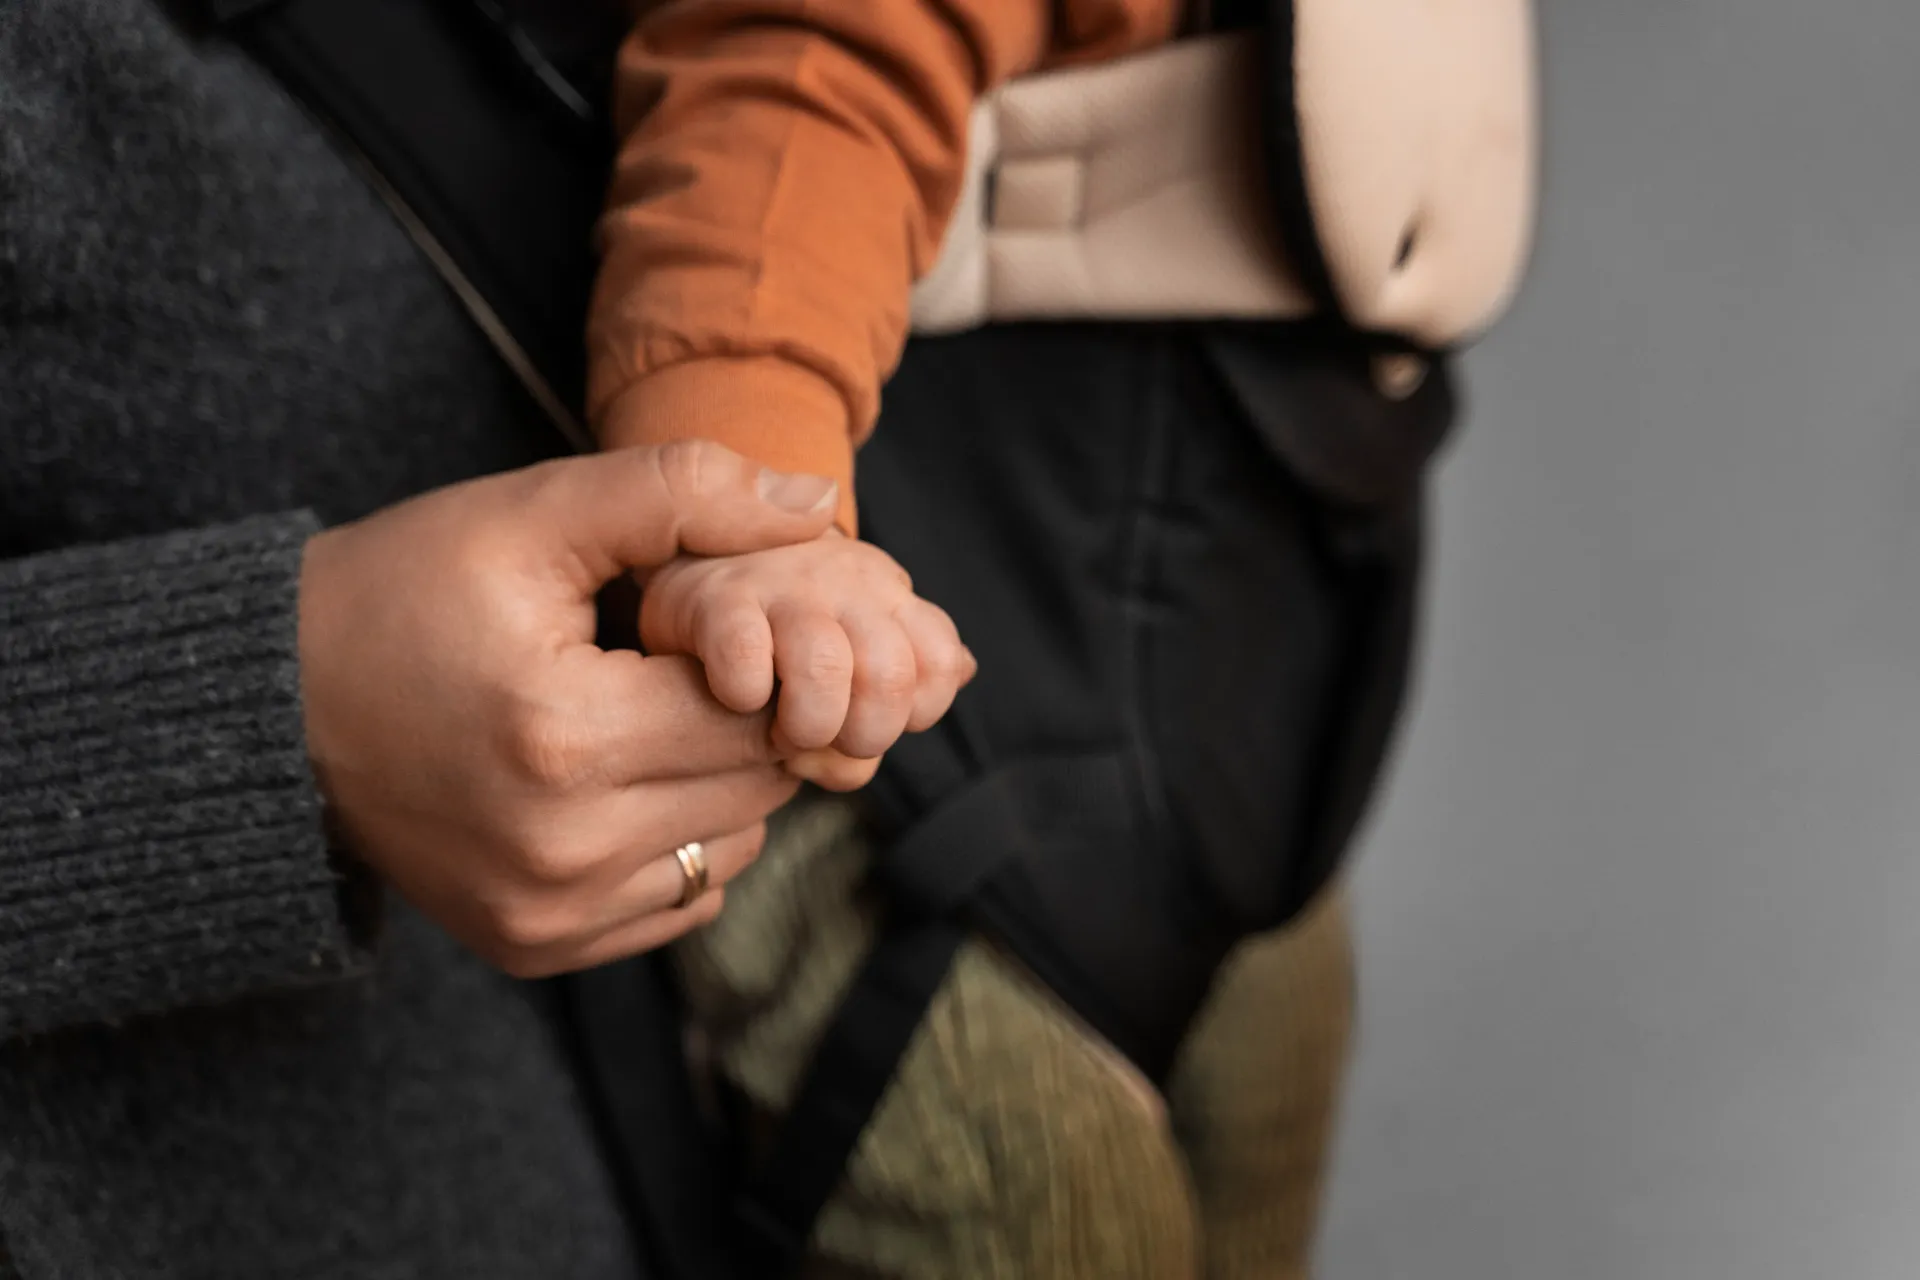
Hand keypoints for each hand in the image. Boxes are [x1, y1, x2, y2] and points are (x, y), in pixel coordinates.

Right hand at [298, 441, 838, 976]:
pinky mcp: (534, 948)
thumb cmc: (405, 593)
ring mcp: (547, 915)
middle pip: (758, 784)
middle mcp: (563, 852)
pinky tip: (617, 782)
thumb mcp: (533, 513)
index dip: (758, 659)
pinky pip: (681, 898)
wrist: (272, 708)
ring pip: (734, 845)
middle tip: (680, 667)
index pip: (761, 711)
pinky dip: (677, 839)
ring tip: (642, 721)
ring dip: (717, 782)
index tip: (706, 625)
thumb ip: (684, 493)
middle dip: (743, 717)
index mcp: (566, 740)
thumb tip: (818, 506)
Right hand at [638, 532, 975, 788]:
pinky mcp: (713, 598)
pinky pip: (745, 659)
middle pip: (890, 676)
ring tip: (777, 733)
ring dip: (806, 726)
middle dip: (860, 734)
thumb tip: (961, 673)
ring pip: (825, 668)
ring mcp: (781, 586)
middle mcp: (846, 582)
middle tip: (822, 737)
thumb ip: (904, 679)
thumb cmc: (778, 625)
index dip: (912, 713)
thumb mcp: (852, 643)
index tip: (866, 719)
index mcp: (888, 596)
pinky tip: (734, 697)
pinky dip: (744, 697)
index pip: (941, 663)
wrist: (691, 546)